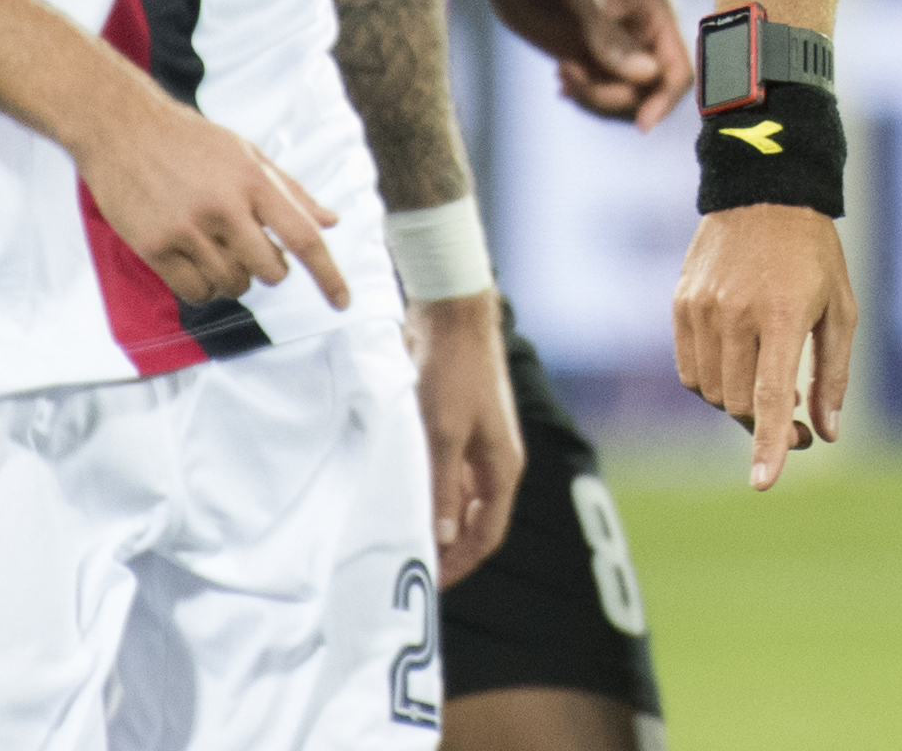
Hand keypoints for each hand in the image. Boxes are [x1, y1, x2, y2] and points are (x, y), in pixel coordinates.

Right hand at [70, 84, 350, 308]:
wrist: (122, 128)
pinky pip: (195, 292)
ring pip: (233, 285)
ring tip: (219, 251)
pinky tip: (198, 265)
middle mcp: (224, 206)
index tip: (343, 301)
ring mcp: (187, 228)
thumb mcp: (248, 153)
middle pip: (270, 270)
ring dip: (235, 279)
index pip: (303, 237)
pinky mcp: (154, 246)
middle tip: (253, 250)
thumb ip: (291, 191)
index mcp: (254, 180)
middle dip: (270, 270)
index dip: (328, 274)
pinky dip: (205, 289)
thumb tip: (331, 221)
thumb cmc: (191, 140)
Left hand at [406, 291, 524, 586]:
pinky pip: (447, 476)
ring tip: (399, 538)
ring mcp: (478, 445)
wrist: (453, 315)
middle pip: (474, 522)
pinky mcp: (459, 430)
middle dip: (447, 550)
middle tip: (407, 568)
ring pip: (458, 500)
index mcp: (502, 467)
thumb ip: (442, 488)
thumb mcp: (444, 434)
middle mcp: (495, 462)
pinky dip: (429, 494)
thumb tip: (439, 540)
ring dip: (434, 521)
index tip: (427, 586)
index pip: (486, 534)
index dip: (460, 565)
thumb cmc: (453, 373)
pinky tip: (402, 499)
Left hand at [483, 0, 693, 127]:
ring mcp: (624, 49)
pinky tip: (562, 81)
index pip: (678, 71)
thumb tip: (647, 73)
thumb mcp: (575, 2)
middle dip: (612, 96)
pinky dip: (586, 97)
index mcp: (656, 13)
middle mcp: (646, 34)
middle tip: (570, 74)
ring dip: (594, 97)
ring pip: (628, 99)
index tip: (641, 125)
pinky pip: (607, 96)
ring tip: (563, 71)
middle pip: (651, 92)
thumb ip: (609, 39)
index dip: (665, 100)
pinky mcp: (601, 59)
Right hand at [674, 204, 855, 489]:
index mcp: (782, 314)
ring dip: (741, 403)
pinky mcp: (681, 305)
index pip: (771, 395)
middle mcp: (736, 313)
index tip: (764, 483)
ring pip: (713, 392)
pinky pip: (691, 369)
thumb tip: (826, 434)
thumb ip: (834, 374)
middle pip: (741, 402)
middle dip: (768, 426)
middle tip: (799, 426)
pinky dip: (715, 382)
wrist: (765, 192)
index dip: (769, 443)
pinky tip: (741, 365)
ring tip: (772, 383)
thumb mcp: (841, 308)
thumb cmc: (814, 254)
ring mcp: (702, 309)